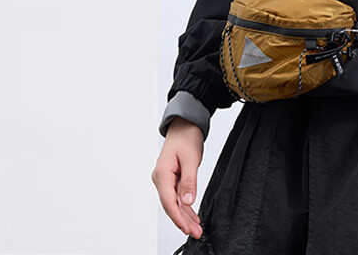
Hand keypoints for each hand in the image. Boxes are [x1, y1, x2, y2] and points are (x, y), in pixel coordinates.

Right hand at [151, 118, 205, 239]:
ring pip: (174, 202)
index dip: (177, 217)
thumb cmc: (186, 137)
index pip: (168, 201)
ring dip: (185, 216)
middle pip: (171, 205)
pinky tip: (192, 217)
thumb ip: (189, 181)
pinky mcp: (172, 178)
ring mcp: (166, 179)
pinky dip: (185, 206)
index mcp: (162, 174)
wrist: (184, 124)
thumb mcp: (191, 158)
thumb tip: (187, 201)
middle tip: (196, 232)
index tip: (187, 229)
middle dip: (183, 221)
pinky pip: (178, 196)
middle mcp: (161, 178)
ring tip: (196, 229)